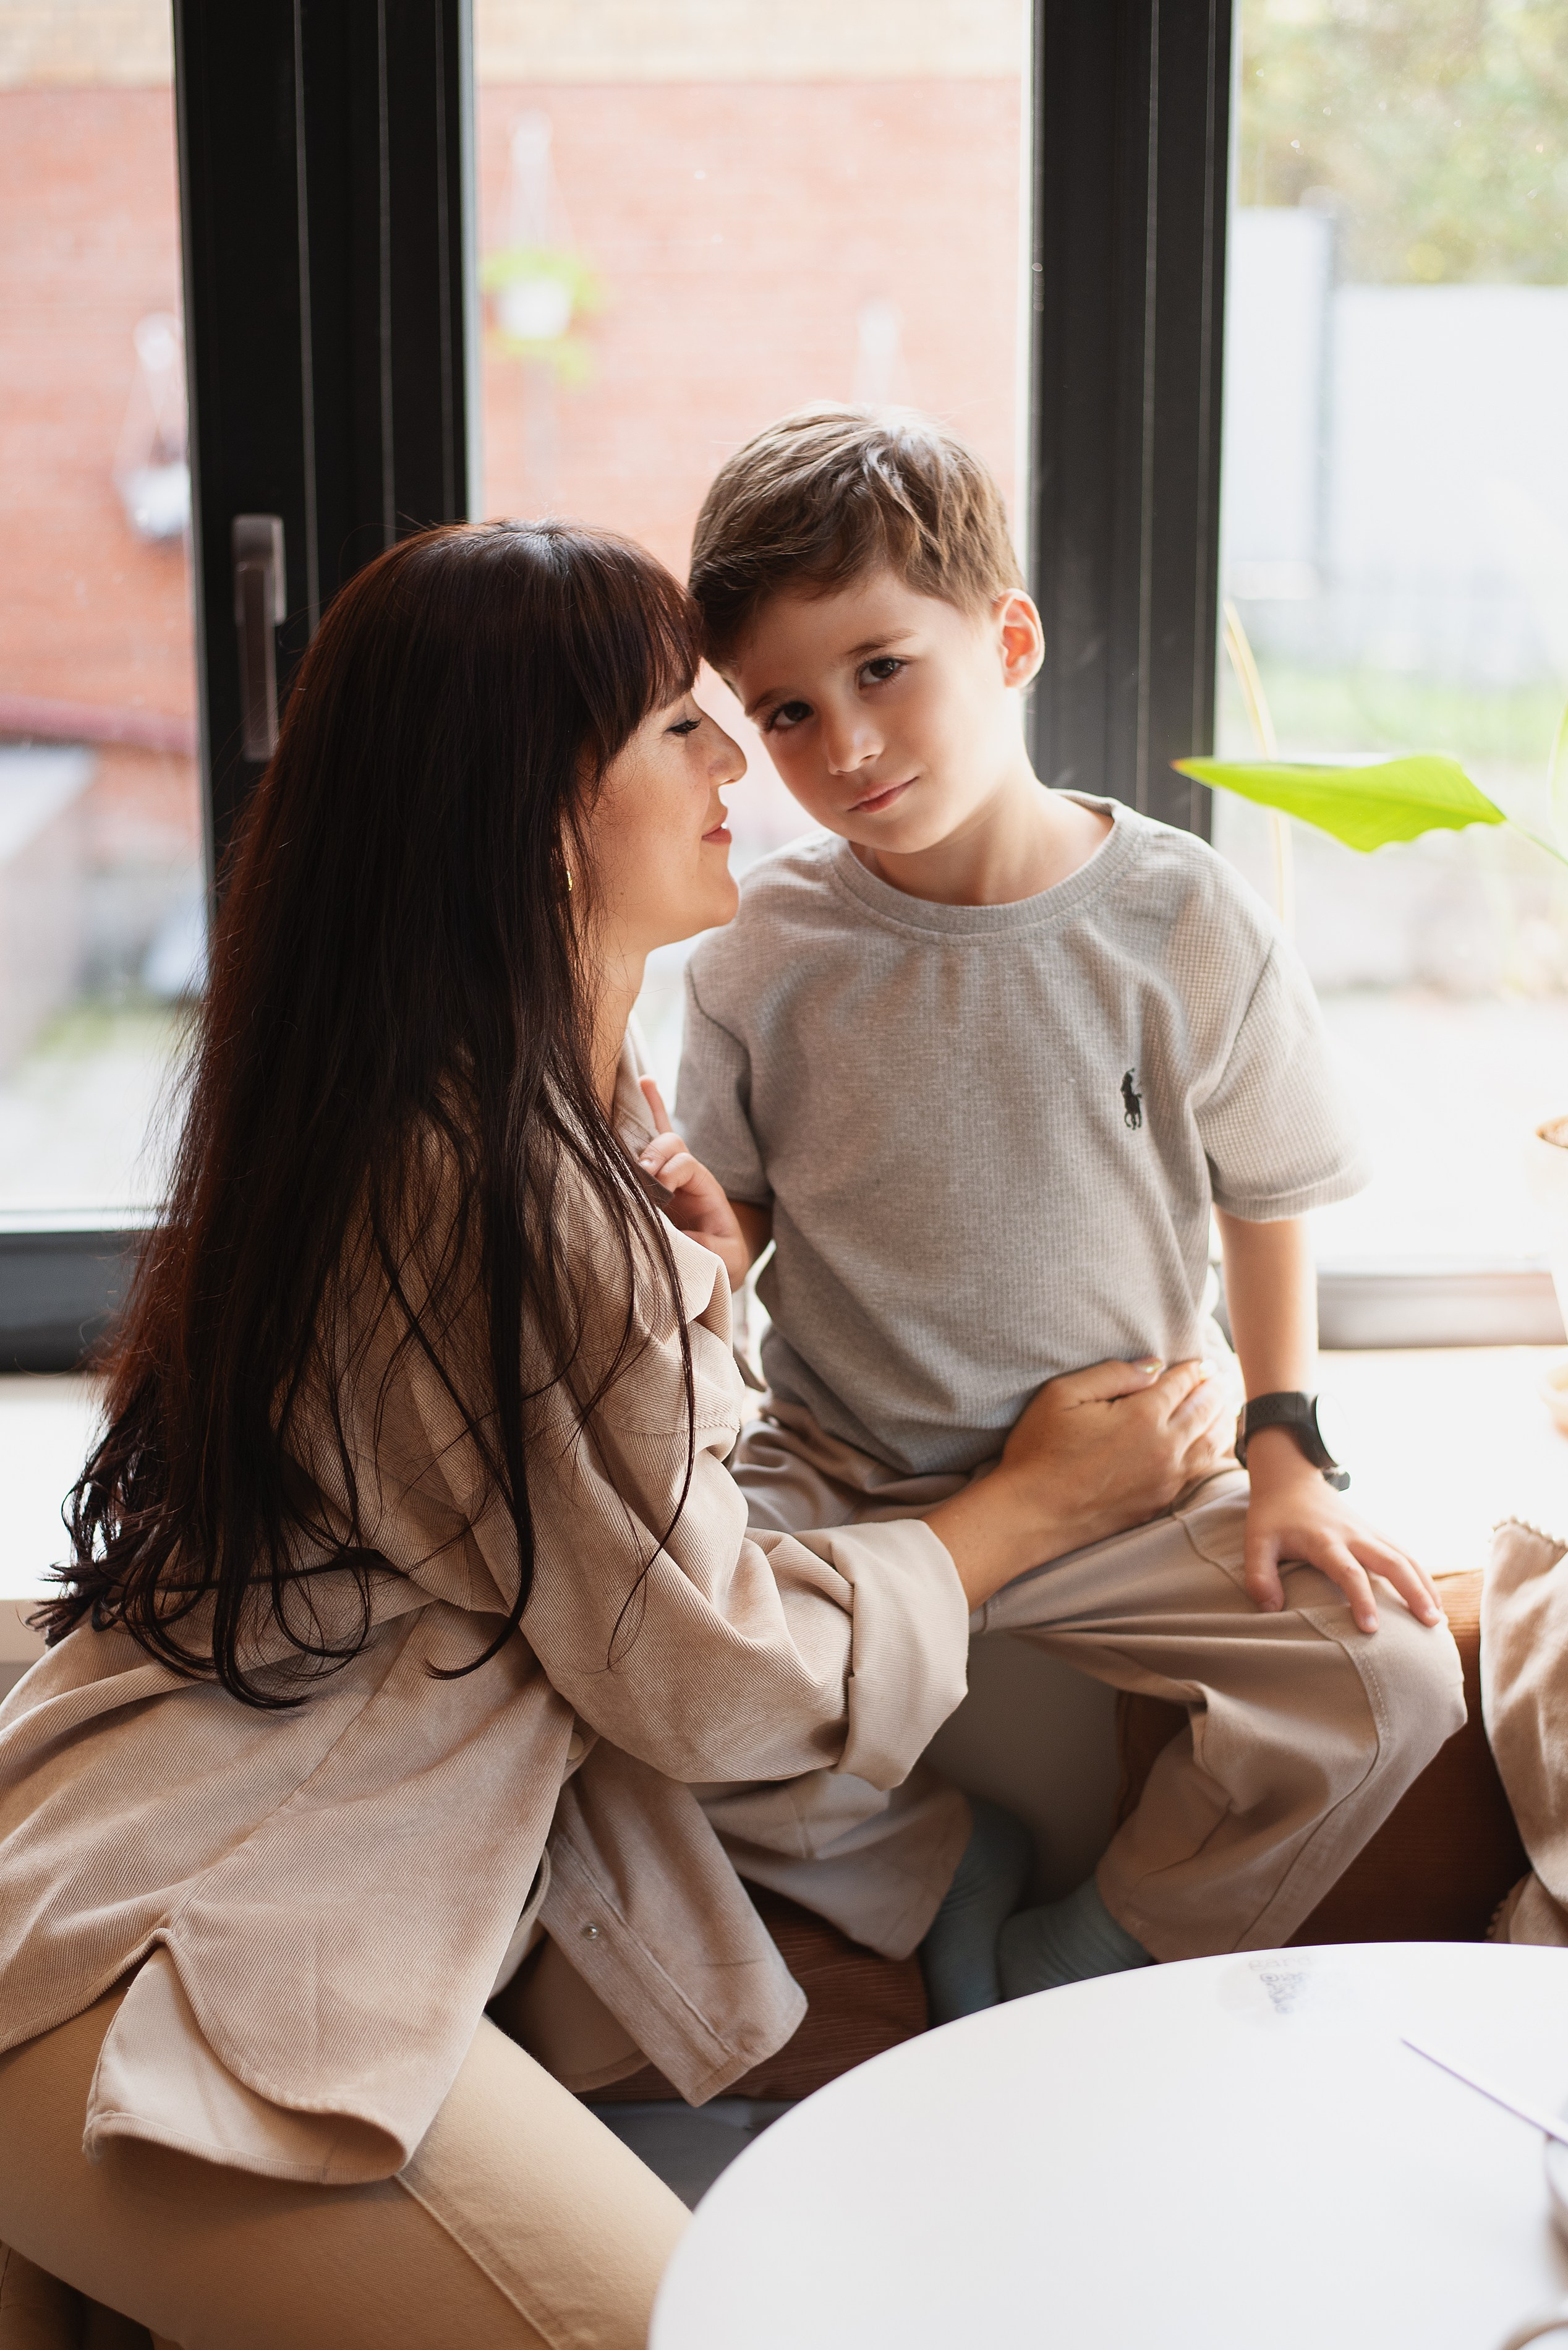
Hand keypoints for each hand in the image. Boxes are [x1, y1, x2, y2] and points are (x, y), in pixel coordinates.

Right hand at [636, 1077, 752, 1292]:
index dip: (671, 1172)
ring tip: (640, 1088)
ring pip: (659, 1136)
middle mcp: (686, 1175)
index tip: (659, 1192)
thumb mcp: (724, 1258)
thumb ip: (709, 1249)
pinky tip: (646, 1081)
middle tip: (641, 1175)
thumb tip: (684, 1239)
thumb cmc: (720, 1259)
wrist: (720, 1261)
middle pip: (672, 1145)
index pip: (686, 1165)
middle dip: (654, 1154)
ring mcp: (669, 1172)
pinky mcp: (655, 1176)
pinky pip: (654, 1135)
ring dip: (648, 1115)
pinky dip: (652, 1108)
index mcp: (705, 1190)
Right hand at [928, 1356, 1230, 1608]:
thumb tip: (1154, 1366)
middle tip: (1223, 1377)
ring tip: (1228, 1405)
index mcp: (1142, 1416)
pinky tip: (1213, 1445)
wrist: (1030, 1514)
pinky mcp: (1160, 1502)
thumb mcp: (1063, 1394)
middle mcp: (1164, 1448)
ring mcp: (1166, 1479)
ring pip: (1212, 1444)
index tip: (1201, 1362)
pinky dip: (1214, 1452)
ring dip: (1223, 1420)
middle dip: (1217, 1390)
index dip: (1194, 1369)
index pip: (1182, 1383)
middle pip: (1206, 1411)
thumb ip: (1113, 1374)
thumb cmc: (1039, 1451)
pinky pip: (1200, 1472)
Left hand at [1242, 1427, 1442, 1634]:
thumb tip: (1270, 1610)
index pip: (1348, 1572)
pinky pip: (1404, 1552)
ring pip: (1405, 1556)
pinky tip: (1431, 1599)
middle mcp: (1353, 1535)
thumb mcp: (1256, 1542)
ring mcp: (1368, 1531)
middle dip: (1413, 1592)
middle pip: (1392, 1562)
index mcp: (1324, 1540)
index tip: (1371, 1629)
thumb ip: (1259, 1576)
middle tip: (1430, 1624)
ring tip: (1438, 1619)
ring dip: (1425, 1585)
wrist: (1290, 1479)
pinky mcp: (1375, 1532)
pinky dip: (1421, 1574)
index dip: (1361, 1600)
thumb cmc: (1273, 1516)